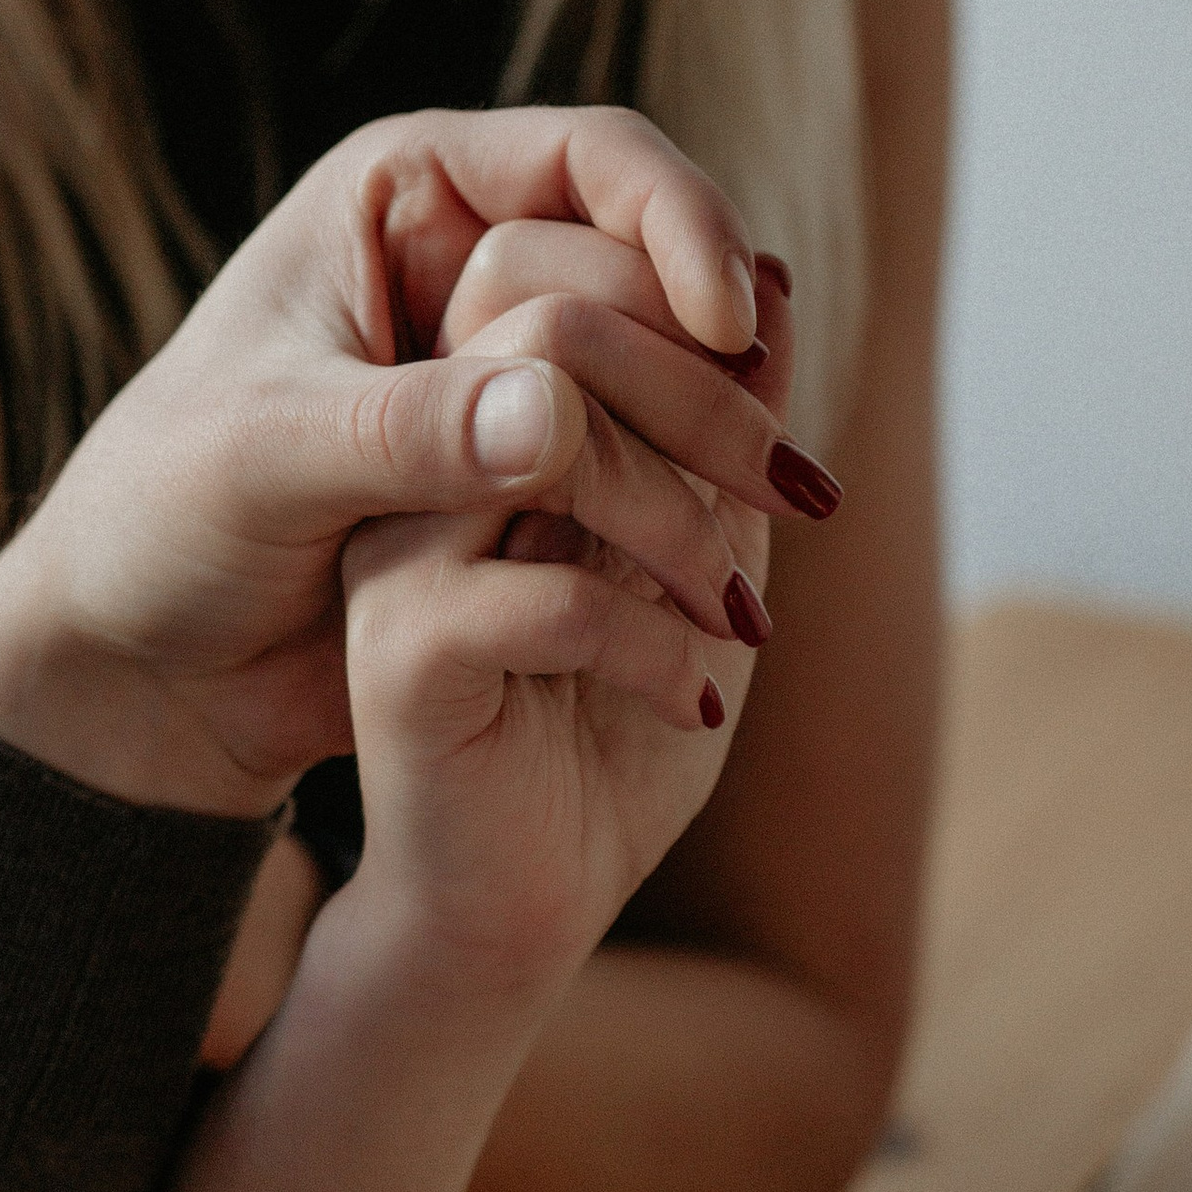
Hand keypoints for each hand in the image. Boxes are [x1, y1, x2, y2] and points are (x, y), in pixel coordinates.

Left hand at [0, 106, 828, 815]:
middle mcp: (473, 256)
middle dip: (718, 361)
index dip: (683, 226)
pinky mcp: (541, 468)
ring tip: (767, 529)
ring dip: (723, 440)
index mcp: (400, 193)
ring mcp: (515, 362)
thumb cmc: (159, 524)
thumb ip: (403, 433)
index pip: (594, 159)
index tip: (729, 329)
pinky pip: (652, 461)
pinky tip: (727, 570)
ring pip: (671, 367)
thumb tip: (555, 416)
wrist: (143, 662)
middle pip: (656, 264)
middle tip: (768, 475)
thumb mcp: (262, 464)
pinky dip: (691, 505)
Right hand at [334, 263, 789, 1006]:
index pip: (562, 276)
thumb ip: (725, 443)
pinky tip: (694, 699)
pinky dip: (651, 641)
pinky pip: (541, 595)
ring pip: (542, 438)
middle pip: (543, 321)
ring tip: (743, 620)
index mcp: (484, 431)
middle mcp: (423, 472)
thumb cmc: (608, 741)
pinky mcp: (397, 657)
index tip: (784, 424)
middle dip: (705, 401)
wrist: (524, 916)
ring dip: (681, 521)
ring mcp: (396, 558)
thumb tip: (780, 289)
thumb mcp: (704, 567)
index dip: (691, 313)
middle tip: (796, 497)